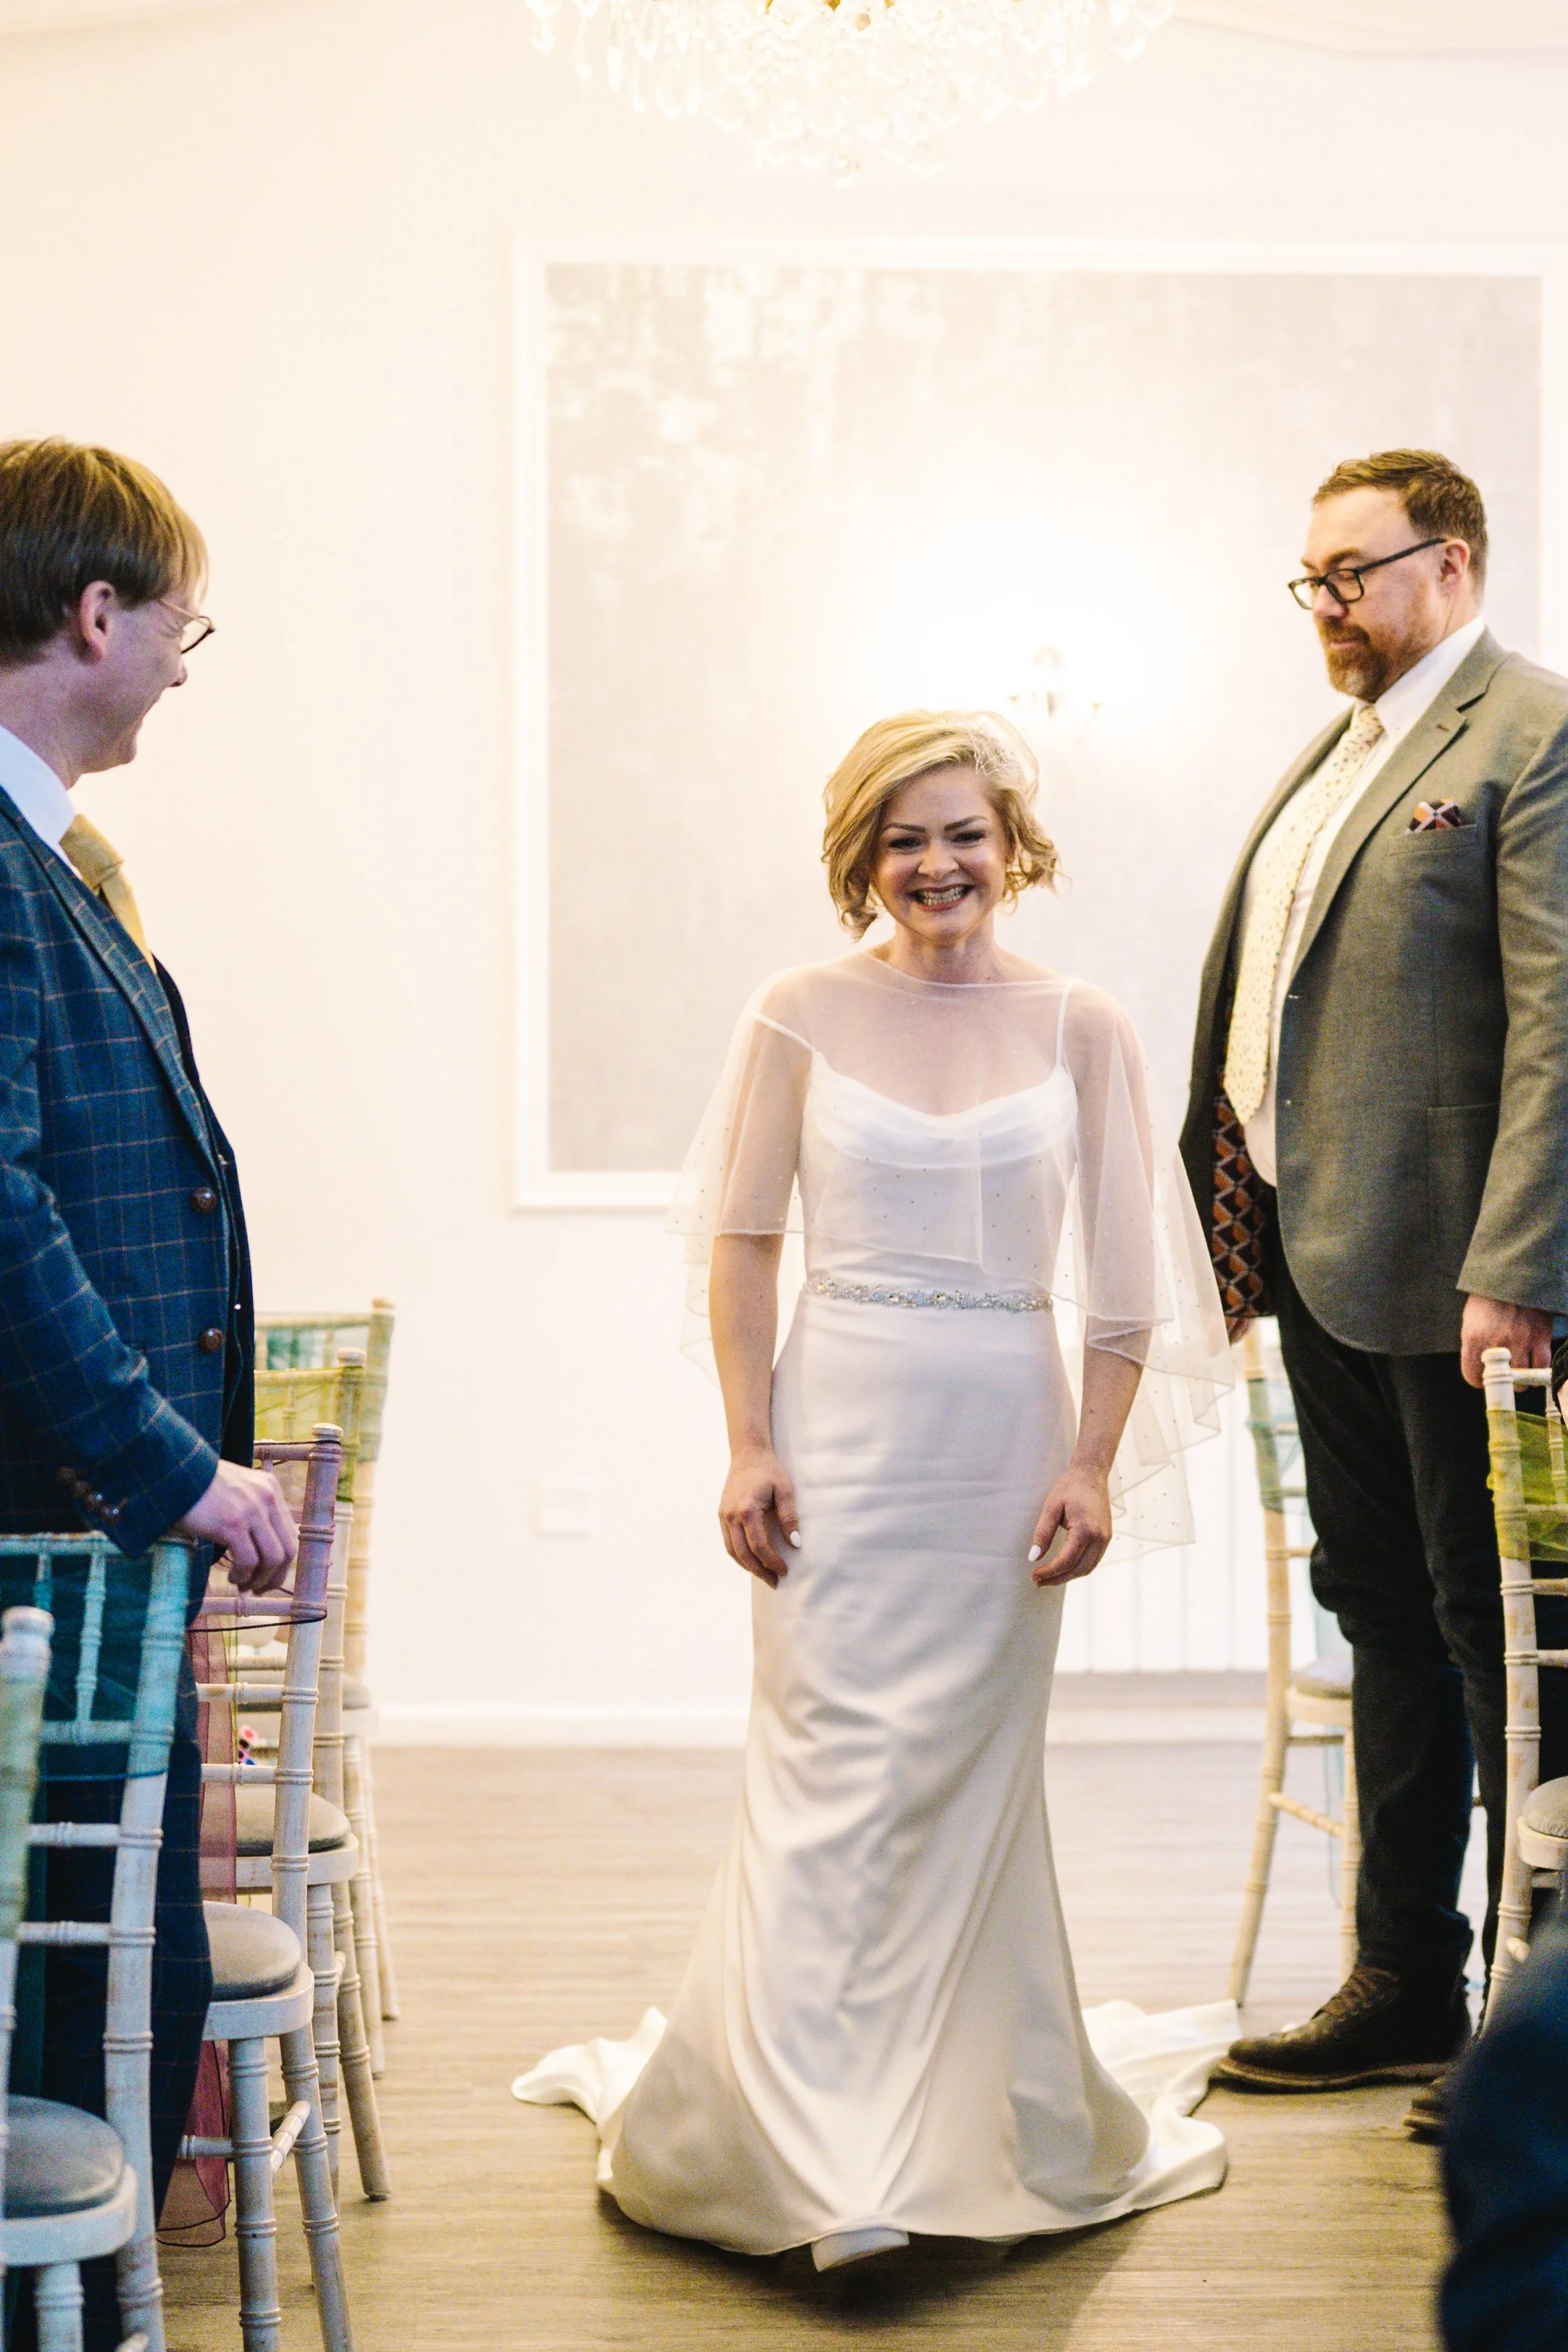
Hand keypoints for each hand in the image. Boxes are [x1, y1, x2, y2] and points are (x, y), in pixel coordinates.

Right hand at [175, 1461, 296, 1591]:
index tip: (267, 1577)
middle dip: (274, 1576)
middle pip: (287, 1550)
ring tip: (241, 1583)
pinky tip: (232, 1577)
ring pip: (272, 1559)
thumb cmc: (200, 1486)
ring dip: (258, 1579)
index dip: (281, 1563)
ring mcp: (252, 1510)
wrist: (173, 1473)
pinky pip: (249, 1561)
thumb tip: (263, 1552)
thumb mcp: (237, 1489)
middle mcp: (267, 1497)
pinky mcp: (233, 1523)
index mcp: (271, 1488)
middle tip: (257, 1589)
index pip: (290, 1535)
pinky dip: (242, 1575)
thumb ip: (254, 1510)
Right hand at [718, 1445, 799, 1589]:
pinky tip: (751, 1560)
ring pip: (732, 1551)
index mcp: (747, 1509)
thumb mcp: (785, 1490)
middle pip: (743, 1553)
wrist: (748, 1454)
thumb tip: (795, 1544)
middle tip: (774, 1581)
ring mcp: (723, 1515)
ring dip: (747, 1566)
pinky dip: (739, 1555)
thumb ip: (790, 1517)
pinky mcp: (721, 1515)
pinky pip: (728, 1542)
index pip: (758, 1545)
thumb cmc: (769, 1471)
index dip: (771, 1561)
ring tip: (764, 1575)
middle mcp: (731, 1515)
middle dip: (759, 1570)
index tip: (784, 1570)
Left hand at [1029, 1463, 1112, 1587]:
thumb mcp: (1051, 1507)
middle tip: (1037, 1581)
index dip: (1049, 1572)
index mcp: (1085, 1530)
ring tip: (1048, 1578)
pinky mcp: (1106, 1538)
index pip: (1066, 1561)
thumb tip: (1033, 1558)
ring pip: (1087, 1569)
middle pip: (1077, 1569)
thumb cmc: (1069, 1488)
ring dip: (1068, 1577)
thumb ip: (1042, 1533)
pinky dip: (1078, 1569)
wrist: (1091, 1475)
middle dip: (1057, 1579)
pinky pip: (1093, 1561)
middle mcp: (1099, 1538)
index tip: (1034, 1575)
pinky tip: (1064, 1569)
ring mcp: (1105, 1539)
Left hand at [1460, 1294, 1553, 1389]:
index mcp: (1473, 1339)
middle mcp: (1496, 1344)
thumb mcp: (1471, 1320)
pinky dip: (1539, 1368)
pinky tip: (1534, 1362)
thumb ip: (1474, 1346)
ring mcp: (1520, 1341)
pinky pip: (1542, 1366)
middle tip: (1505, 1371)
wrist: (1512, 1274)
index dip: (1479, 1379)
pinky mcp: (1540, 1337)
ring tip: (1520, 1366)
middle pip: (1502, 1382)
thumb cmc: (1489, 1297)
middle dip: (1503, 1381)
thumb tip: (1480, 1368)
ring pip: (1523, 1378)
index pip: (1473, 1377)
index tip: (1484, 1376)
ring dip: (1522, 1377)